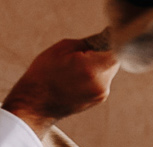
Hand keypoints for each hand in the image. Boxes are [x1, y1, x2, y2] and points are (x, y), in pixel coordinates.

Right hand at [1, 38, 119, 133]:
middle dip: (102, 52)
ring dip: (98, 64)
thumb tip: (103, 40)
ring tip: (76, 67)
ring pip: (108, 69)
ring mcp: (101, 94)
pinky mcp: (99, 100)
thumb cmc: (44, 74)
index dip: (112, 41)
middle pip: (114, 60)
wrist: (35, 104)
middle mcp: (101, 84)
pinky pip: (103, 80)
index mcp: (93, 69)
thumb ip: (89, 43)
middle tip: (83, 53)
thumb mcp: (63, 48)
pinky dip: (94, 74)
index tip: (102, 38)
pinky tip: (77, 77)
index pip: (118, 50)